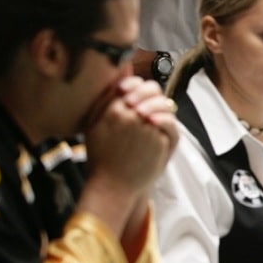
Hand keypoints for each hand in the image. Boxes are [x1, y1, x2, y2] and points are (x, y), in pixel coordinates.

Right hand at [83, 76, 177, 194]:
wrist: (112, 186)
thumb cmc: (101, 156)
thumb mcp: (94, 124)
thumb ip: (106, 99)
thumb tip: (122, 76)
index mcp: (112, 110)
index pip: (133, 83)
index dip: (137, 86)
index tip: (135, 95)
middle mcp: (131, 116)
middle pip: (151, 91)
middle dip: (152, 94)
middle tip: (147, 105)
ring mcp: (148, 129)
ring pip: (163, 105)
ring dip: (160, 108)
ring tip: (152, 119)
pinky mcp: (160, 141)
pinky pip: (169, 123)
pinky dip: (164, 124)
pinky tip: (156, 131)